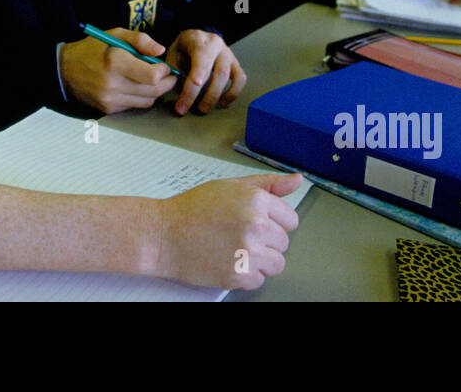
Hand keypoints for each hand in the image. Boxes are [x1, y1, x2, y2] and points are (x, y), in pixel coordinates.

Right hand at [60, 28, 175, 113]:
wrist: (64, 70)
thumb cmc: (92, 49)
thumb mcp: (115, 34)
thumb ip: (140, 40)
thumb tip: (160, 51)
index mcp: (115, 61)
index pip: (152, 76)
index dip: (164, 71)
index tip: (163, 65)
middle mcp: (112, 83)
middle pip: (153, 91)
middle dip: (166, 83)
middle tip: (169, 75)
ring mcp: (110, 99)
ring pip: (147, 101)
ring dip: (155, 91)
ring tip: (153, 80)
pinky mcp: (108, 109)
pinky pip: (134, 105)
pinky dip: (140, 97)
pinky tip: (136, 86)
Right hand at [153, 174, 300, 289]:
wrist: (162, 235)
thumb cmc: (193, 209)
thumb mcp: (231, 187)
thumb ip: (268, 184)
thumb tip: (297, 180)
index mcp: (256, 200)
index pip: (290, 220)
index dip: (273, 223)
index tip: (255, 224)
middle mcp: (256, 225)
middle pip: (283, 243)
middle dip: (265, 242)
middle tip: (238, 237)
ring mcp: (248, 251)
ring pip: (276, 264)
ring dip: (260, 261)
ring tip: (234, 250)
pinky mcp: (239, 274)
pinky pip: (259, 281)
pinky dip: (246, 276)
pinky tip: (227, 261)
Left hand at [166, 29, 246, 114]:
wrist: (194, 38)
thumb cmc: (182, 48)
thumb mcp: (173, 54)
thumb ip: (175, 69)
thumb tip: (176, 87)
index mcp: (199, 39)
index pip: (202, 55)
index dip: (200, 71)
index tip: (195, 84)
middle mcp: (217, 45)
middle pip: (216, 71)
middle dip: (202, 93)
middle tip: (186, 108)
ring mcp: (228, 54)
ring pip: (227, 77)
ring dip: (214, 96)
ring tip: (202, 109)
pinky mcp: (235, 63)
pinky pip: (240, 79)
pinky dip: (232, 93)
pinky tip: (221, 102)